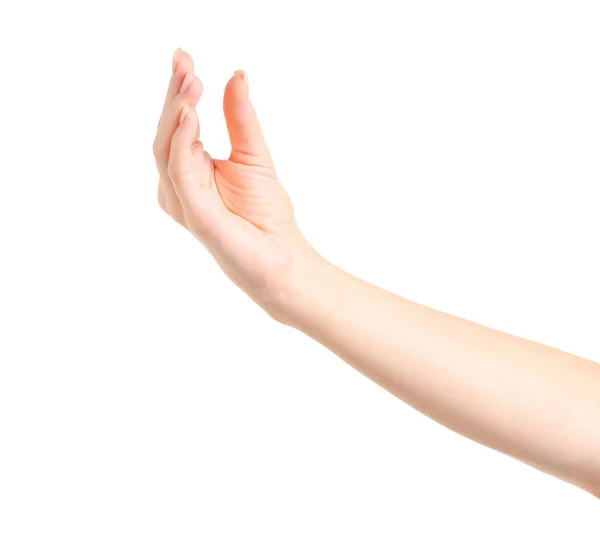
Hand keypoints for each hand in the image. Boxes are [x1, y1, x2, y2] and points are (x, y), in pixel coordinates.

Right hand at [153, 49, 313, 314]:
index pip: (179, 122)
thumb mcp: (253, 155)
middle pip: (167, 131)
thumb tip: (236, 75)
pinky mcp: (194, 213)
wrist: (282, 257)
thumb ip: (241, 119)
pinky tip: (190, 115)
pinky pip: (180, 172)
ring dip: (177, 111)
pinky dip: (182, 142)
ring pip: (166, 148)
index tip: (184, 57)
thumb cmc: (266, 215)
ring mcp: (183, 199)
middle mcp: (180, 182)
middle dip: (174, 94)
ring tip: (191, 81)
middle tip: (185, 62)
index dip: (179, 89)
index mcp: (191, 168)